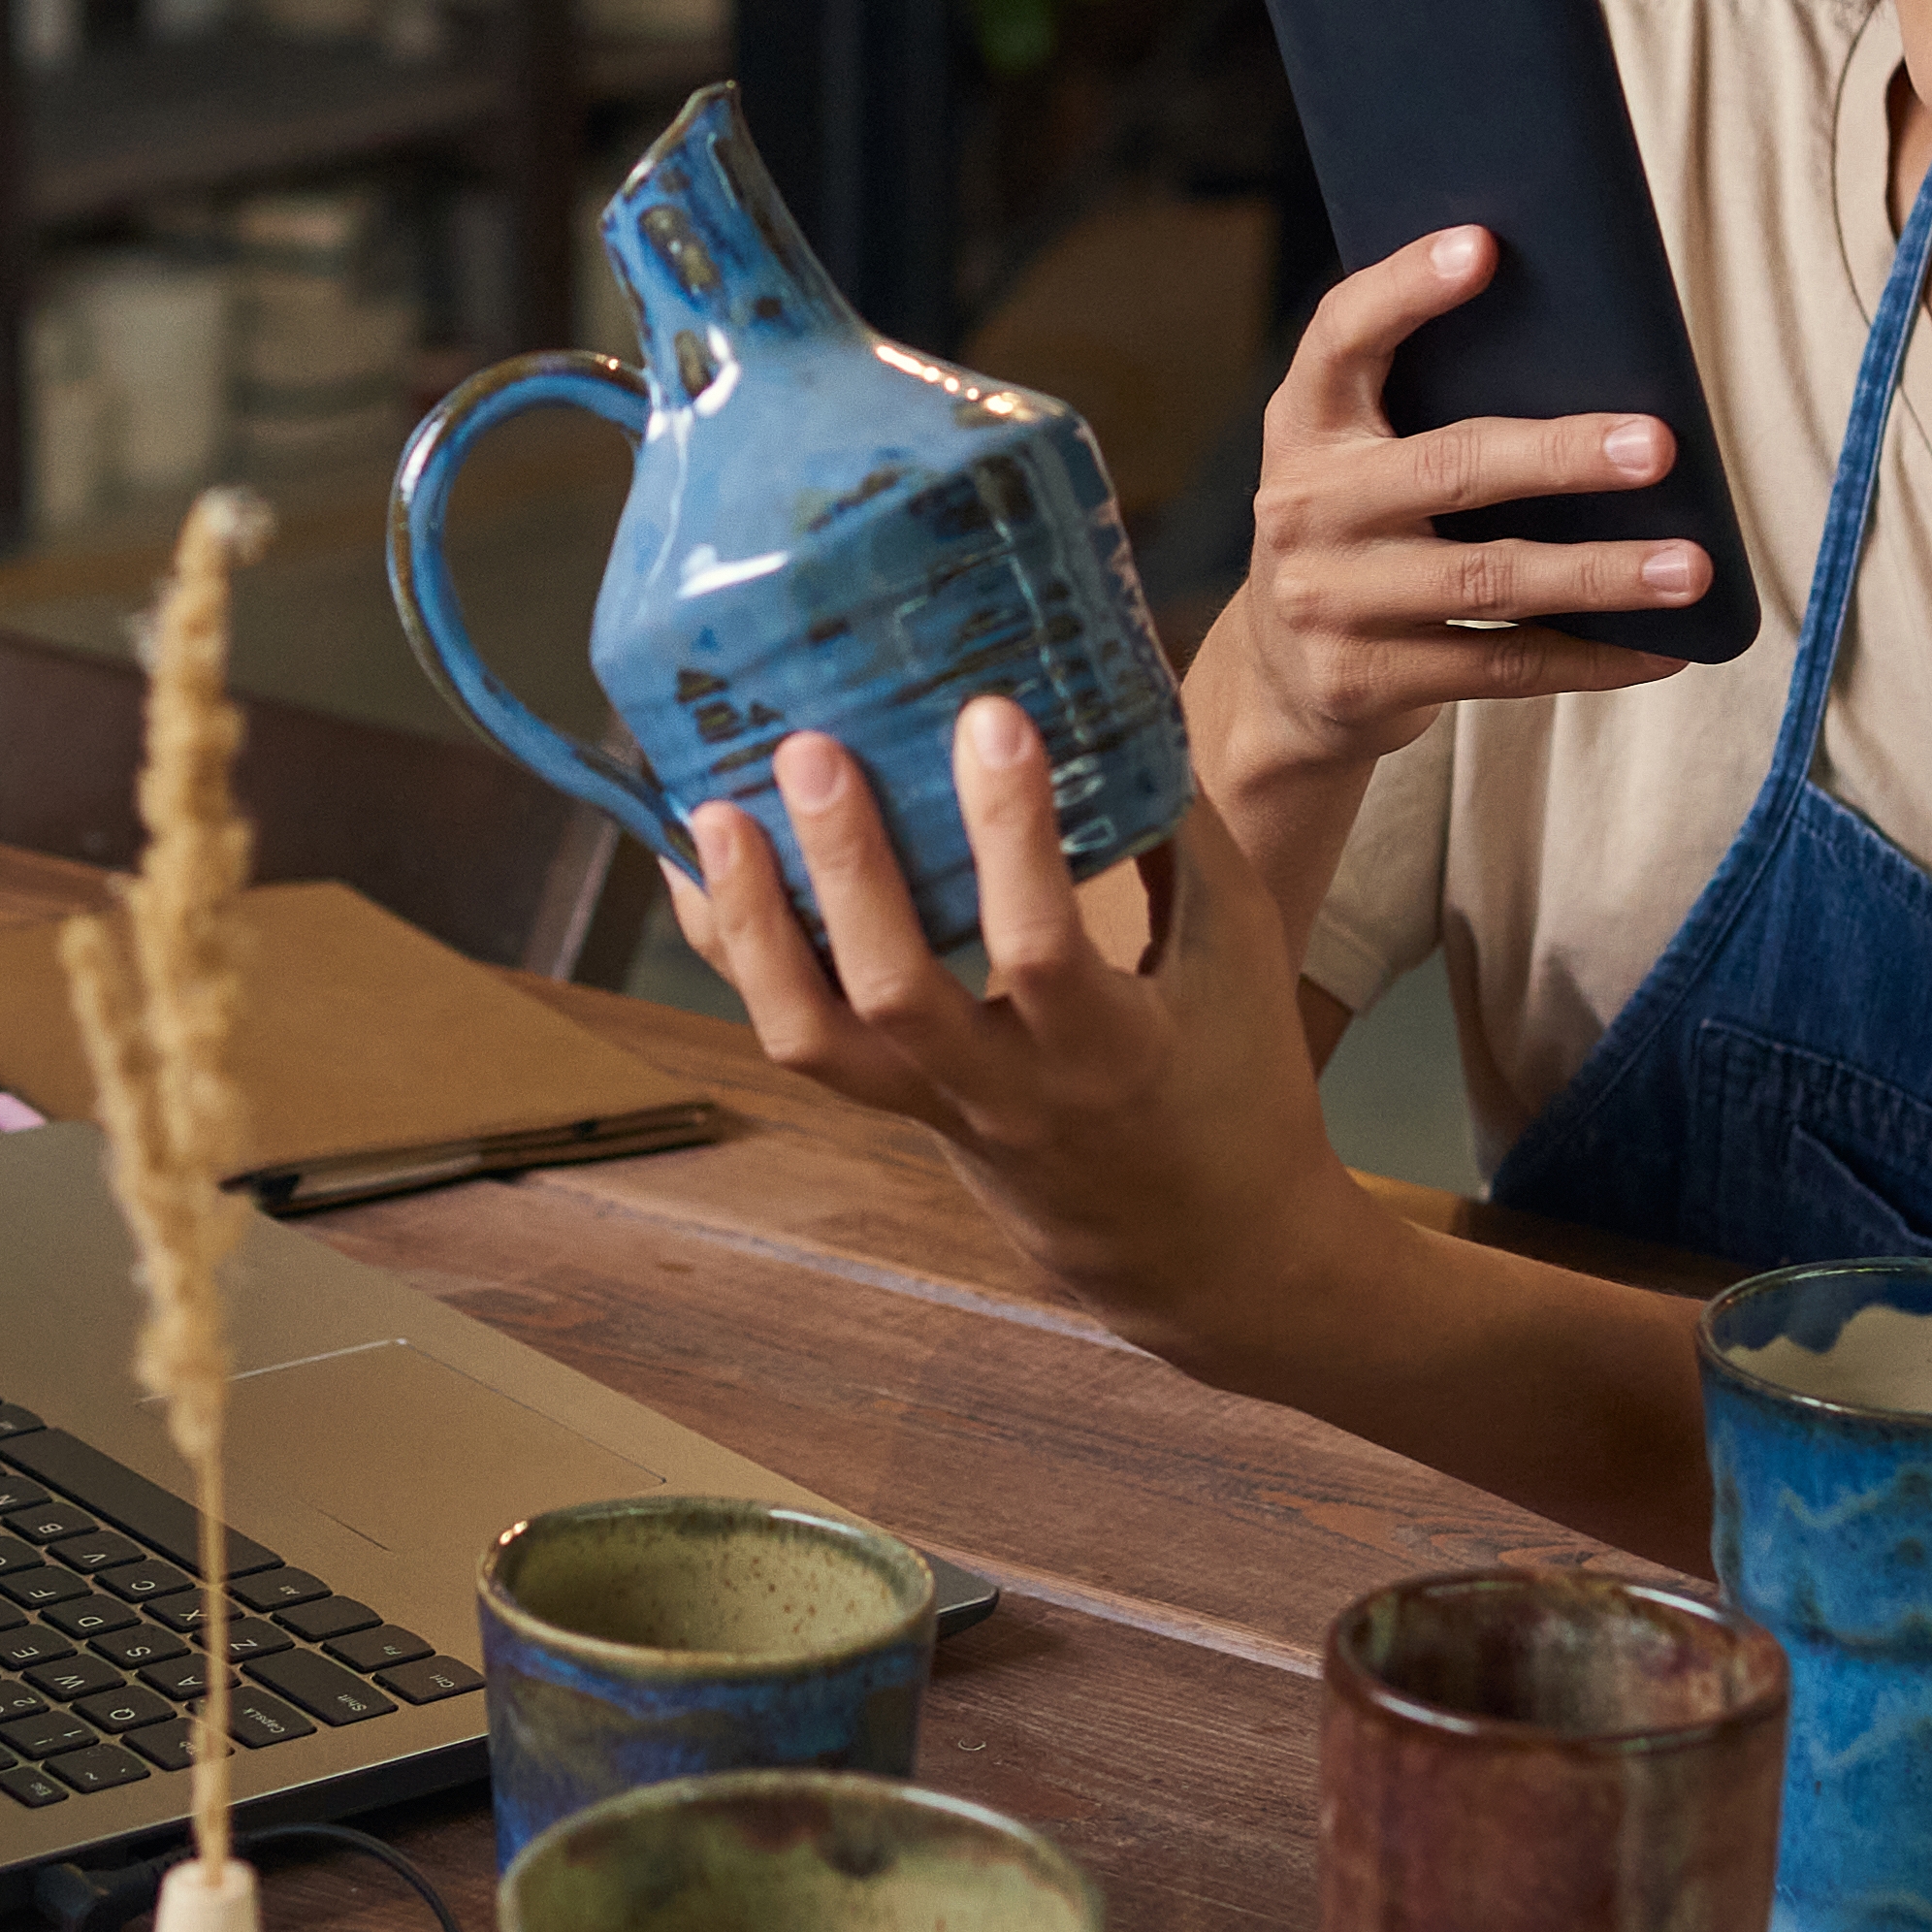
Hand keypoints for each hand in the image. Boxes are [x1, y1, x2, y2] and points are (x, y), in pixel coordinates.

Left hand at [673, 702, 1384, 1351]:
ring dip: (750, 923)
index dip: (1012, 833)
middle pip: (898, 995)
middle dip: (849, 868)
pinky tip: (696, 861)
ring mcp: (936, 1105)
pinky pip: (794, 1032)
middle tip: (813, 748)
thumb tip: (1115, 683)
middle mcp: (1007, 1091)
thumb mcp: (1235, 953)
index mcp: (1110, 1053)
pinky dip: (734, 946)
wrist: (1201, 1248)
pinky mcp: (893, 1102)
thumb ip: (1177, 830)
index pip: (1041, 949)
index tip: (991, 714)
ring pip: (813, 1035)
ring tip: (712, 809)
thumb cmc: (1234, 1079)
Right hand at [1207, 228, 1714, 798]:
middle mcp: (1305, 508)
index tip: (1483, 246)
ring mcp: (1330, 601)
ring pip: (1490, 579)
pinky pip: (1501, 665)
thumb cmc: (1359, 535)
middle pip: (1449, 468)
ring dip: (1603, 572)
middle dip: (1563, 456)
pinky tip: (1661, 648)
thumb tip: (1599, 359)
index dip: (1406, 289)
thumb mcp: (1358, 460)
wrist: (1276, 681)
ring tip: (1692, 566)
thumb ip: (1427, 408)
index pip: (1342, 337)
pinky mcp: (1365, 679)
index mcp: (1304, 426)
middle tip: (1660, 445)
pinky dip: (1590, 657)